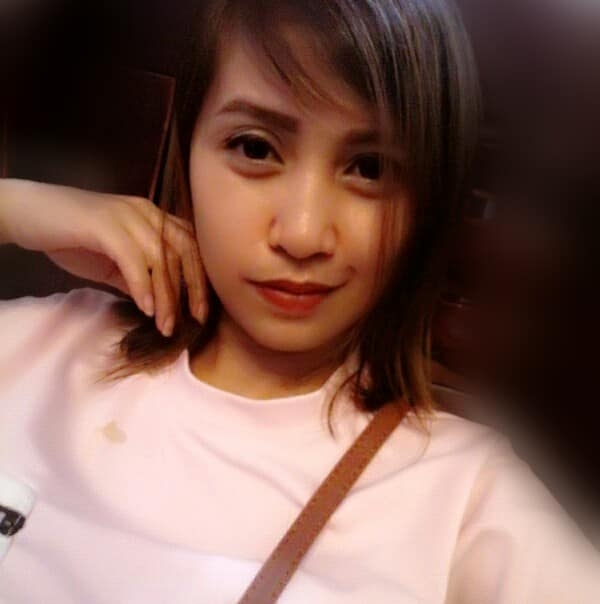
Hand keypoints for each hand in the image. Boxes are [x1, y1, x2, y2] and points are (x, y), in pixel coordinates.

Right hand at [0, 179, 206, 335]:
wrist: (28, 215)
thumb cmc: (72, 238)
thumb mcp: (114, 264)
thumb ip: (139, 278)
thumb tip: (160, 304)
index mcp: (153, 217)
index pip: (191, 247)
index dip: (201, 279)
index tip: (202, 311)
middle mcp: (146, 212)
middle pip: (185, 251)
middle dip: (194, 288)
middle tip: (196, 320)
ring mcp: (127, 216)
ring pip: (160, 259)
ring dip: (166, 296)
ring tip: (165, 325)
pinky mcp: (105, 225)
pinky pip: (133, 260)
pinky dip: (142, 286)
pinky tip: (145, 309)